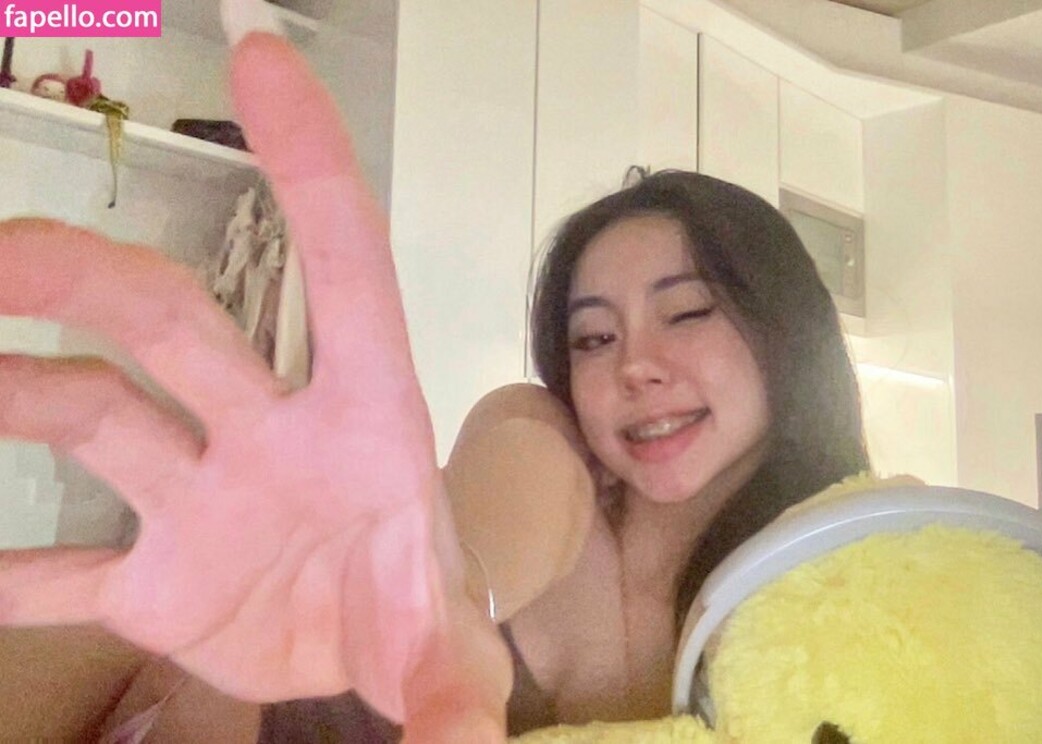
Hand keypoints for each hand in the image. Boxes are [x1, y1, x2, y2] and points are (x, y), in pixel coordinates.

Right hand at [0, 22, 509, 742]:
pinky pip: (59, 571)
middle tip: (0, 254)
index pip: (344, 269)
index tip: (266, 57)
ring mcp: (202, 496)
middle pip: (170, 323)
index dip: (311, 167)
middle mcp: (269, 433)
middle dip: (82, 280)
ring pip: (91, 413)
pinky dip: (4, 578)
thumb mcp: (449, 643)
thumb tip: (465, 738)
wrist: (375, 665)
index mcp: (365, 418)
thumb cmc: (421, 610)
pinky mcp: (154, 576)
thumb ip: (452, 681)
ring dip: (9, 392)